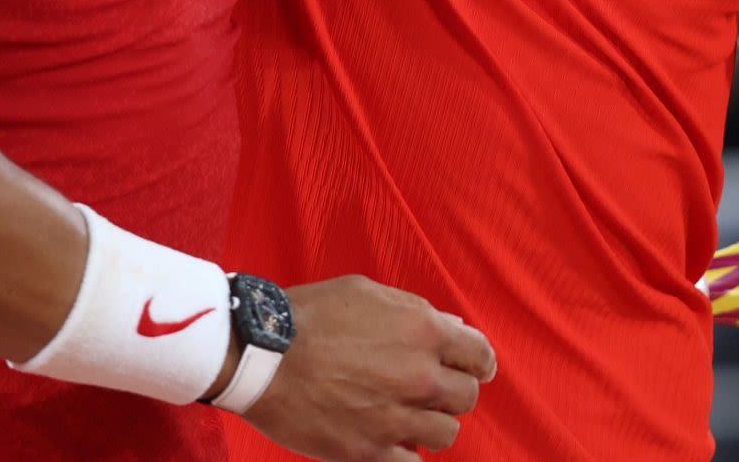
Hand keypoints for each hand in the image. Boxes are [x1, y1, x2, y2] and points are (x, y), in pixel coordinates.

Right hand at [242, 276, 496, 461]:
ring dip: (433, 425)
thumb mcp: (366, 293)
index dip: (478, 362)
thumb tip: (453, 329)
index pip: (479, 355)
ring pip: (447, 433)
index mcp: (422, 331)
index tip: (472, 368)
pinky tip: (394, 444)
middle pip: (466, 397)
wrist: (259, 355)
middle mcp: (418, 376)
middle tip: (432, 391)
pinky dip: (408, 455)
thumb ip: (414, 311)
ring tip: (410, 417)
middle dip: (453, 392)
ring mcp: (396, 417)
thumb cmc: (309, 316)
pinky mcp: (370, 450)